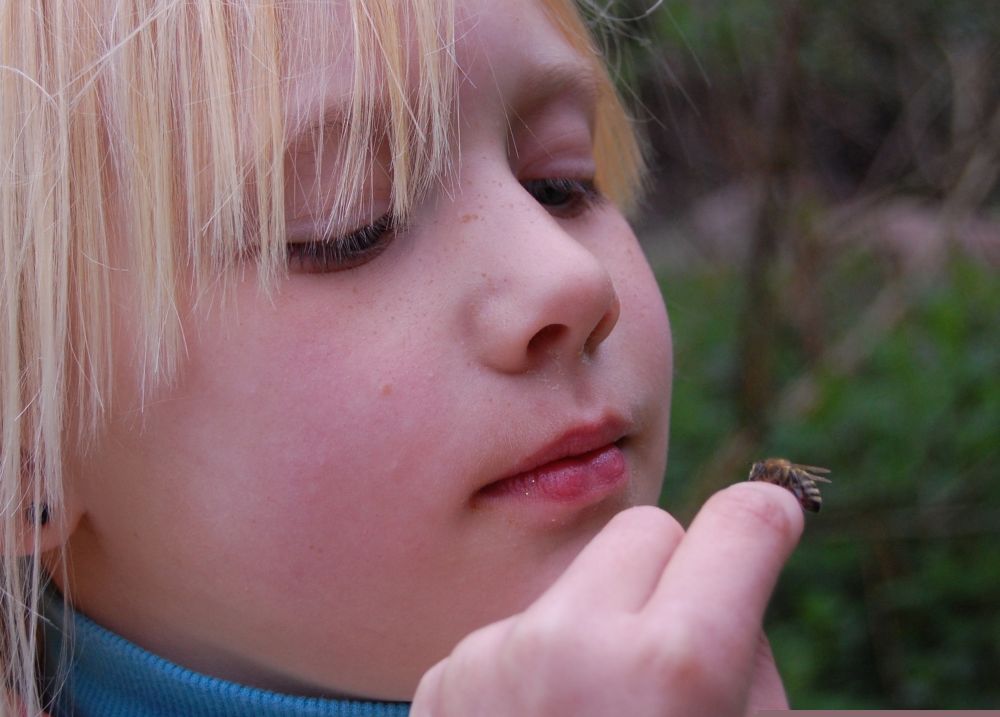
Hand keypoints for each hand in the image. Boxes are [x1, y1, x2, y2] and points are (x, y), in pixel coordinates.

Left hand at [411, 482, 802, 716]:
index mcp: (673, 663)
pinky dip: (536, 665)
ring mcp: (496, 656)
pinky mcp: (444, 677)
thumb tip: (720, 583)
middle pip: (642, 528)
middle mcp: (573, 642)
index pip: (740, 523)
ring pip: (575, 581)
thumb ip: (739, 651)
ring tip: (589, 710)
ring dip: (596, 623)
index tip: (771, 520)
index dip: (767, 520)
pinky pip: (516, 628)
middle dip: (670, 571)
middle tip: (672, 644)